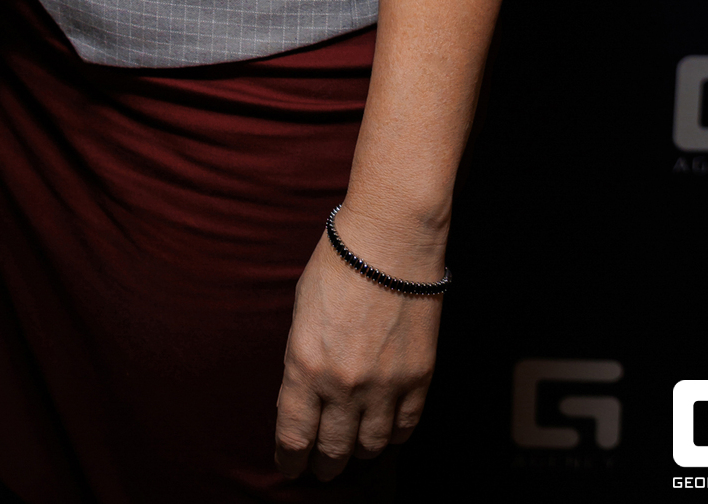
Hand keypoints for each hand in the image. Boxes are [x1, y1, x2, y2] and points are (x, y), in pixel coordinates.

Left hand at [274, 214, 442, 481]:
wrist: (390, 240)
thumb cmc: (339, 264)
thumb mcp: (301, 313)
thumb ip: (301, 360)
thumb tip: (305, 397)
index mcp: (305, 366)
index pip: (294, 437)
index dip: (290, 460)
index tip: (289, 466)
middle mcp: (343, 386)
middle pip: (332, 450)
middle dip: (323, 465)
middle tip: (320, 468)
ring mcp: (384, 386)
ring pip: (370, 447)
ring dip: (358, 453)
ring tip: (352, 452)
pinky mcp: (417, 379)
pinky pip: (406, 428)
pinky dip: (394, 436)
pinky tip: (386, 432)